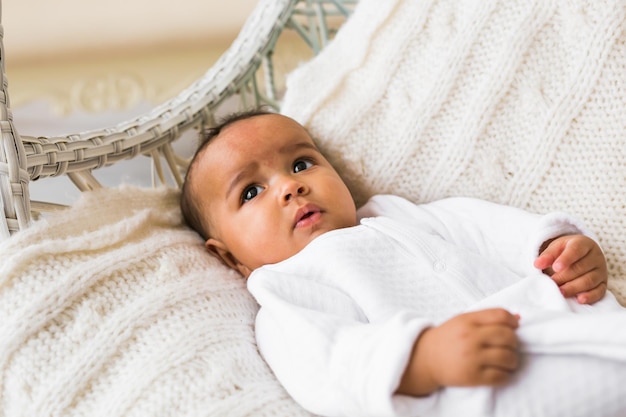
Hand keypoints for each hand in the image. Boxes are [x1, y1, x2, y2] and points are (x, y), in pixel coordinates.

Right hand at [397, 309, 519, 395]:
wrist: (426, 359)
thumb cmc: (447, 338)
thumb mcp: (462, 321)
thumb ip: (486, 318)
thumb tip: (517, 319)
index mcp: (468, 321)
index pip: (501, 315)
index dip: (512, 321)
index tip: (514, 328)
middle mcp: (470, 338)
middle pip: (508, 337)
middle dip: (514, 342)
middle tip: (509, 346)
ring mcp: (472, 358)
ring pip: (508, 358)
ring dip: (512, 360)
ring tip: (506, 360)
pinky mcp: (473, 377)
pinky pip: (501, 376)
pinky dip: (505, 375)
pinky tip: (499, 371)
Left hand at [534, 234, 606, 303]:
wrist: (580, 255)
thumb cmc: (565, 251)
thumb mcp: (556, 248)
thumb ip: (548, 255)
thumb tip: (537, 264)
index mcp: (584, 244)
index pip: (576, 250)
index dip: (566, 259)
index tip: (555, 267)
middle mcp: (596, 257)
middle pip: (581, 268)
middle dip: (564, 276)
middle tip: (552, 282)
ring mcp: (601, 271)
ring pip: (589, 280)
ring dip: (573, 287)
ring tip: (560, 292)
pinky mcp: (603, 284)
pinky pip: (599, 291)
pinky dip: (590, 296)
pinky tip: (579, 300)